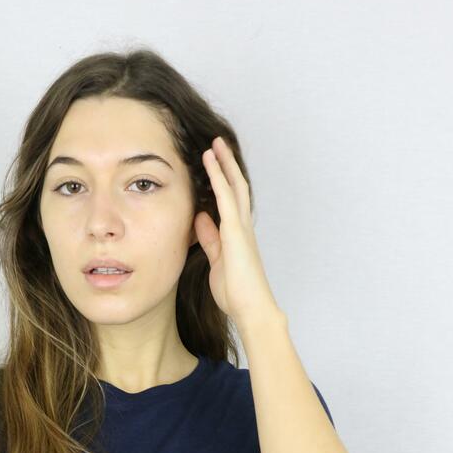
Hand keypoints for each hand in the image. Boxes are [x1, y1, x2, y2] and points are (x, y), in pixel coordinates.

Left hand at [193, 136, 283, 326]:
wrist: (252, 309)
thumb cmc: (236, 293)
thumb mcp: (216, 261)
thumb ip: (209, 239)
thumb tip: (200, 219)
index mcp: (237, 236)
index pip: (230, 202)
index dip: (222, 182)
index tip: (212, 165)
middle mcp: (243, 227)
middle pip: (236, 187)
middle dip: (226, 165)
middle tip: (216, 144)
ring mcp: (241, 228)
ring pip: (234, 186)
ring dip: (224, 163)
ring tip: (214, 143)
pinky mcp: (236, 232)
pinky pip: (226, 198)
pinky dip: (218, 177)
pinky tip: (210, 162)